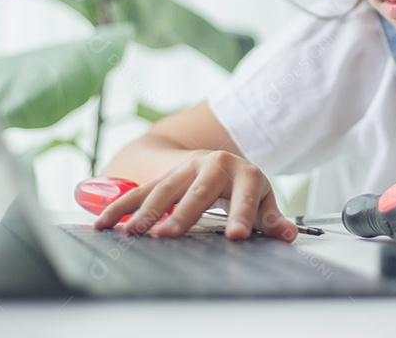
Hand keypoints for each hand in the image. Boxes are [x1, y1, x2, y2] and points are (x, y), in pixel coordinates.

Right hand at [92, 150, 297, 241]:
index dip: (240, 217)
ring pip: (164, 190)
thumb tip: (289, 234)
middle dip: (181, 215)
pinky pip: (140, 192)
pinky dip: (122, 208)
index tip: (236, 236)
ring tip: (133, 232)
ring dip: (145, 212)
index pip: (243, 198)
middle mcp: (214, 166)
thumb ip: (272, 219)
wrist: (221, 158)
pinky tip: (106, 224)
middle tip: (167, 235)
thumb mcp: (262, 199)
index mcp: (244, 174)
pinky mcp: (164, 176)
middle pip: (198, 193)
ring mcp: (186, 169)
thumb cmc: (244, 186)